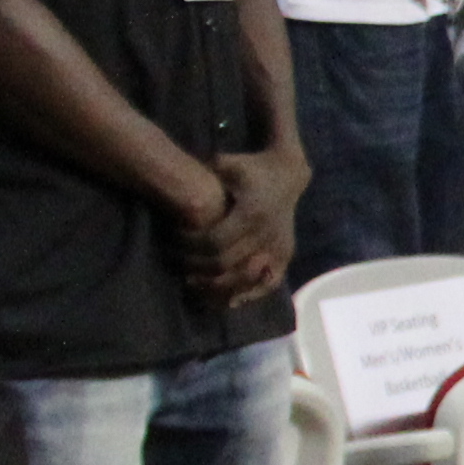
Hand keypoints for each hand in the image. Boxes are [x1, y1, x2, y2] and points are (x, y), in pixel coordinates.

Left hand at [187, 143, 307, 306]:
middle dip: (197, 267)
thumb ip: (203, 175)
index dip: (191, 246)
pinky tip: (226, 301)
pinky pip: (267, 284)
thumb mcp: (227, 163)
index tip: (174, 241)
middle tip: (177, 262)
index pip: (215, 241)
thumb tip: (174, 185)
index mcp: (252, 214)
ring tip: (193, 283)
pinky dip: (247, 295)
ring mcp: (278, 249)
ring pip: (244, 280)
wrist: (289, 175)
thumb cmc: (252, 169)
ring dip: (217, 286)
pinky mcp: (285, 257)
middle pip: (226, 264)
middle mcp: (266, 235)